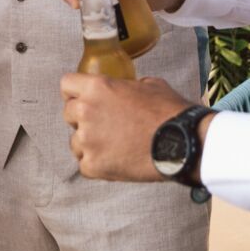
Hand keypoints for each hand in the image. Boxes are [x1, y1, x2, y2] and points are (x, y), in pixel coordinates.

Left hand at [60, 73, 199, 181]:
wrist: (182, 143)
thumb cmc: (169, 113)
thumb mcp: (150, 85)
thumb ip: (128, 86)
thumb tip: (127, 89)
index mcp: (97, 88)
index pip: (66, 84)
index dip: (75, 92)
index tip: (83, 98)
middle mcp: (86, 112)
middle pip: (68, 114)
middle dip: (82, 119)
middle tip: (104, 125)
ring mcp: (87, 141)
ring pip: (75, 142)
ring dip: (89, 144)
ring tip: (113, 146)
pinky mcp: (93, 166)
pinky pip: (85, 164)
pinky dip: (98, 164)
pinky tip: (116, 160)